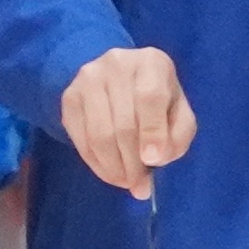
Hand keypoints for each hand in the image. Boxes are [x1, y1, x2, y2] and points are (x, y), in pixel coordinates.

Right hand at [60, 47, 192, 200]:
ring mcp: (88, 78)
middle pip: (123, 123)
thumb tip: (156, 158)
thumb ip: (179, 133)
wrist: (118, 77)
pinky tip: (109, 172)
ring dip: (114, 167)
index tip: (152, 161)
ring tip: (126, 181)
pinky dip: (96, 164)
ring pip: (99, 134)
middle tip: (140, 186)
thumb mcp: (178, 110)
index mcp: (151, 62)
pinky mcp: (69, 97)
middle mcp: (117, 63)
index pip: (150, 97)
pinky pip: (80, 140)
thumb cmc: (157, 97)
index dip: (152, 132)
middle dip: (132, 162)